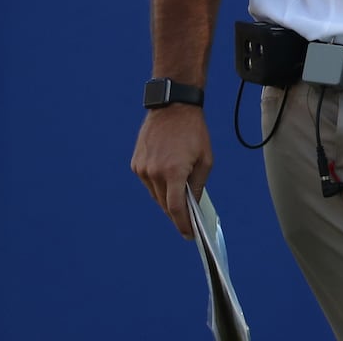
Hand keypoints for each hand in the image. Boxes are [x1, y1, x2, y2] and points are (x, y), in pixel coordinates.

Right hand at [130, 105, 212, 238]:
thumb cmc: (194, 132)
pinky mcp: (136, 163)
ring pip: (155, 194)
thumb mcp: (205, 159)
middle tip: (187, 221)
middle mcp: (154, 172)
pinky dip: (158, 185)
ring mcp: (142, 168)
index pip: (175, 208)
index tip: (188, 234)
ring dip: (166, 199)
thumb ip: (198, 184)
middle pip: (164, 204)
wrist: (173, 107)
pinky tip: (167, 182)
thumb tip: (193, 205)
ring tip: (179, 201)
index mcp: (173, 172)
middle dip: (176, 213)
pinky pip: (148, 182)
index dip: (182, 224)